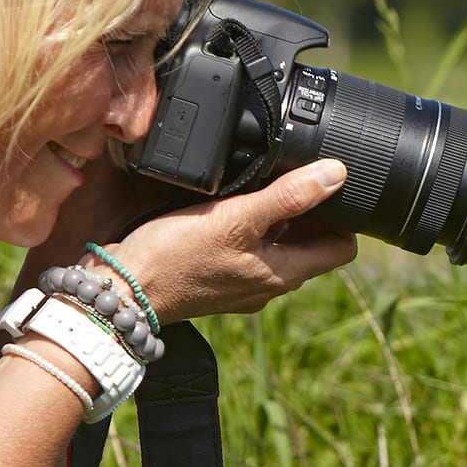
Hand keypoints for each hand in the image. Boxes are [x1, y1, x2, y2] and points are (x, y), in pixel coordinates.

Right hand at [102, 159, 357, 321]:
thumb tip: (336, 175)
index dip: (343, 217)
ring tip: (259, 186)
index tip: (328, 187)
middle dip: (309, 213)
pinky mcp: (219, 278)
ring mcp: (243, 284)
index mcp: (283, 275)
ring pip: (279, 246)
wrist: (122, 290)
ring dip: (277, 218)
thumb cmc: (174, 257)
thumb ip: (287, 196)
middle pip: (311, 246)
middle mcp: (268, 285)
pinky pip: (249, 250)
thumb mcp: (236, 218)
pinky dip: (249, 228)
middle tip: (291, 178)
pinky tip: (229, 205)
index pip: (341, 249)